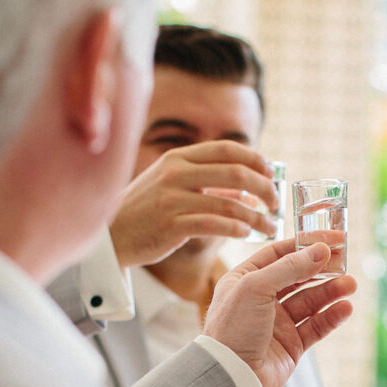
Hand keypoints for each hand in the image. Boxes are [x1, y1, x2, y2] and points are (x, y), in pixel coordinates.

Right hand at [110, 140, 279, 267]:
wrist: (110, 237)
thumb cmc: (145, 212)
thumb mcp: (169, 184)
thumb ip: (204, 180)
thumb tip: (247, 187)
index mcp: (178, 157)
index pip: (227, 149)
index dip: (255, 159)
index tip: (272, 173)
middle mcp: (176, 173)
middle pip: (236, 172)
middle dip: (264, 188)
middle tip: (275, 203)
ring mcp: (173, 198)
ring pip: (230, 202)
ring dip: (256, 216)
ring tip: (269, 226)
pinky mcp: (171, 225)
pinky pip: (214, 224)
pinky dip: (236, 228)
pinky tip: (246, 234)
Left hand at [203, 239, 356, 386]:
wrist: (231, 378)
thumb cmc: (233, 329)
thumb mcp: (255, 287)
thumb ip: (289, 267)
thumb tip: (321, 250)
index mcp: (244, 280)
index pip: (279, 254)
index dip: (306, 244)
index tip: (332, 238)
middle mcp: (260, 300)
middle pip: (298, 276)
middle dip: (322, 268)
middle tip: (346, 261)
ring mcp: (276, 323)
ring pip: (310, 301)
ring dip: (331, 291)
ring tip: (351, 284)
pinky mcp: (291, 346)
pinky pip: (316, 327)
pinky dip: (332, 317)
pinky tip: (346, 308)